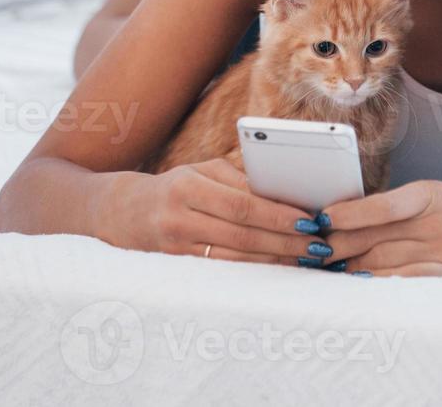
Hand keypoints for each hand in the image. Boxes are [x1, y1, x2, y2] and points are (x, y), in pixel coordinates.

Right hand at [105, 158, 327, 266]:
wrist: (123, 212)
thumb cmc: (176, 186)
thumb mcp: (202, 171)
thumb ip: (240, 179)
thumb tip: (287, 190)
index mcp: (188, 185)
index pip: (243, 204)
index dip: (279, 215)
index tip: (310, 221)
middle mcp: (180, 216)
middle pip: (243, 233)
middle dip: (286, 241)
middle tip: (318, 246)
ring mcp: (176, 246)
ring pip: (235, 257)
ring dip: (275, 260)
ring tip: (306, 259)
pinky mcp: (177, 267)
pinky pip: (223, 270)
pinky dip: (254, 270)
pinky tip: (277, 268)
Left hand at [320, 181, 441, 278]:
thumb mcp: (438, 197)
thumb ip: (399, 208)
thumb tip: (349, 219)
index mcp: (429, 194)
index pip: (381, 204)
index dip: (347, 214)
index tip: (319, 220)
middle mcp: (437, 220)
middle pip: (376, 236)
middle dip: (338, 246)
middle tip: (309, 252)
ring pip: (388, 260)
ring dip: (352, 267)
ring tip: (326, 270)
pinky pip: (411, 281)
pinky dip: (382, 283)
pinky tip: (362, 284)